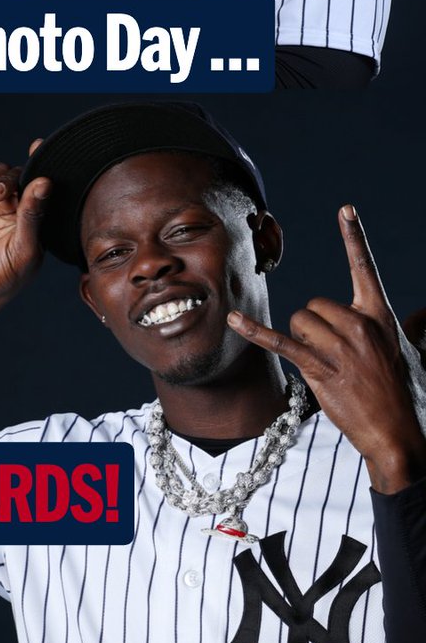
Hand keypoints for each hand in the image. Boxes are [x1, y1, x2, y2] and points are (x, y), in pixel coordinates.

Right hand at [0, 150, 49, 320]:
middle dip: (8, 180)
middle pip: (18, 173)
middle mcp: (18, 205)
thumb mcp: (23, 249)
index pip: (44, 183)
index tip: (39, 145)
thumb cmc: (2, 277)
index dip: (44, 161)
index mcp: (38, 216)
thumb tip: (44, 182)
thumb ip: (32, 215)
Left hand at [228, 205, 425, 492]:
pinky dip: (255, 332)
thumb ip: (417, 328)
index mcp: (380, 316)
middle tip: (335, 355)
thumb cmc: (405, 393)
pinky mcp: (319, 368)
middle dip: (314, 327)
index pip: (365, 268)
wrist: (397, 434)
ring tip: (327, 365)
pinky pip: (280, 342)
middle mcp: (361, 326)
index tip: (345, 209)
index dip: (355, 237)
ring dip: (303, 341)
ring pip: (299, 322)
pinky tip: (235, 319)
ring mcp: (340, 348)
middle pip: (314, 304)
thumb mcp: (415, 353)